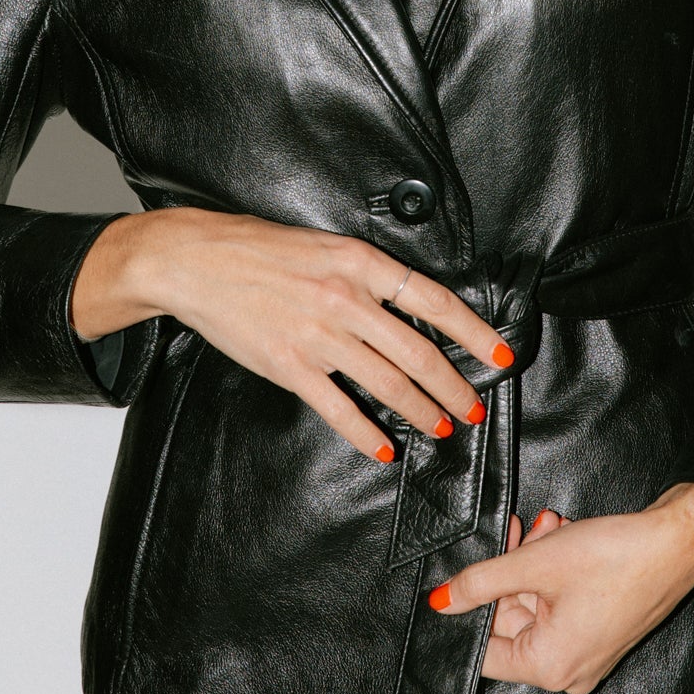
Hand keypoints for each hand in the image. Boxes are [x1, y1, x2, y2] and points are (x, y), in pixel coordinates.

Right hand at [70, 208, 512, 460]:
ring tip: (441, 428)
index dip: (473, 332)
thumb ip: (363, 274)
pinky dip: (366, 434)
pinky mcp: (288, 365)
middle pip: (417, 352)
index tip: (500, 354)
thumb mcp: (322, 245)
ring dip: (420, 412)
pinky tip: (383, 448)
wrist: (193, 259)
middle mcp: (345, 298)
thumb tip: (405, 306)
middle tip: (472, 407)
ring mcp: (317, 335)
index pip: (433, 301)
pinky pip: (339, 409)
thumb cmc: (255, 248)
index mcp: (359, 262)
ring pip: (387, 384)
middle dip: (453, 386)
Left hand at [429, 483, 693, 693]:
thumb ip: (480, 583)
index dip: (471, 608)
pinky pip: (559, 606)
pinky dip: (553, 572)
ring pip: (535, 607)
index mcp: (549, 667)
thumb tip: (441, 601)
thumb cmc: (614, 557)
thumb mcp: (535, 564)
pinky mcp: (601, 632)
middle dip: (510, 571)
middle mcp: (568, 672)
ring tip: (546, 525)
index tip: (468, 573)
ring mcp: (587, 654)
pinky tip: (559, 535)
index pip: (485, 650)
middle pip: (511, 622)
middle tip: (516, 531)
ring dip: (532, 563)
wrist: (678, 542)